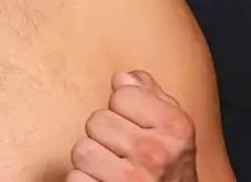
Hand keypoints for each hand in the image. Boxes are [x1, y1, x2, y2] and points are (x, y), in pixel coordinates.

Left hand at [67, 70, 197, 181]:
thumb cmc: (173, 173)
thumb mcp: (175, 133)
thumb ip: (151, 98)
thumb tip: (122, 77)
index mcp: (175, 129)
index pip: (121, 94)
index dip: (124, 109)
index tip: (136, 128)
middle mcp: (155, 153)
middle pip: (97, 120)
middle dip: (105, 136)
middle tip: (123, 153)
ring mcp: (131, 179)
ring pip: (82, 150)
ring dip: (92, 161)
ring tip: (112, 169)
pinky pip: (75, 178)